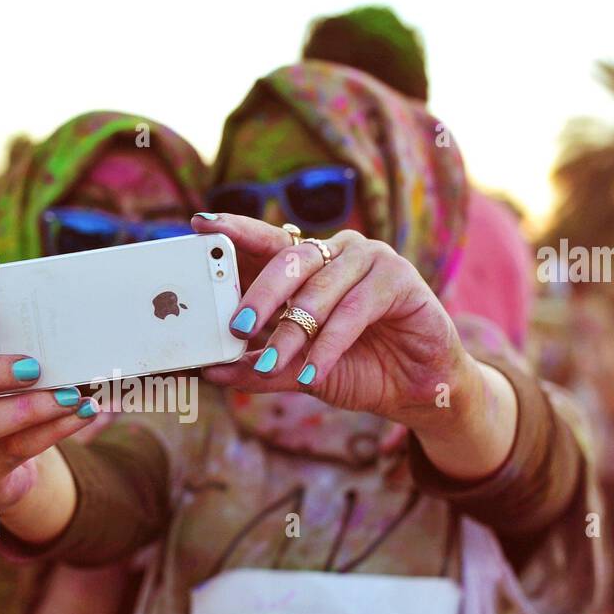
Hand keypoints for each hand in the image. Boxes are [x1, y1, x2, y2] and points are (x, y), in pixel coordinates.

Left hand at [195, 213, 516, 479]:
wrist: (414, 389)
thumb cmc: (355, 368)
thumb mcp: (297, 371)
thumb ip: (258, 368)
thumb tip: (209, 372)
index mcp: (308, 265)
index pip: (266, 243)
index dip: (235, 231)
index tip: (200, 223)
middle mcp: (336, 253)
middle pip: (288, 261)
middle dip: (259, 295)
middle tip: (235, 326)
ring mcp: (370, 260)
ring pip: (320, 291)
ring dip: (293, 333)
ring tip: (274, 364)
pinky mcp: (399, 280)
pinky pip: (355, 311)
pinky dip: (329, 346)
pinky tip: (312, 372)